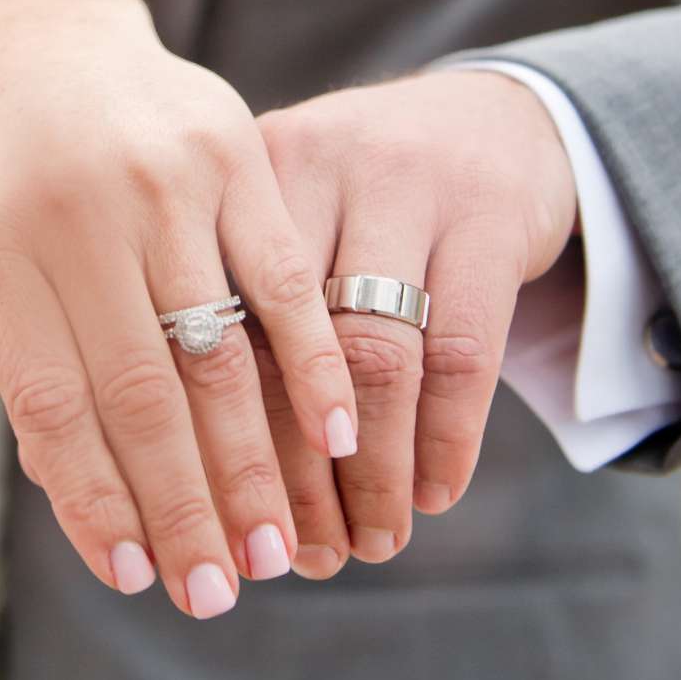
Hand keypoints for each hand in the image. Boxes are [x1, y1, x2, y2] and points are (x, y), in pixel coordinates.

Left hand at [0, 0, 363, 619]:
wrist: (55, 50)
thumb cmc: (22, 196)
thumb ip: (39, 379)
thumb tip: (95, 522)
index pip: (53, 407)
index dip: (97, 502)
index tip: (139, 577)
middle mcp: (75, 211)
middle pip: (141, 392)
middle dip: (185, 507)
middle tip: (218, 592)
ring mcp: (159, 177)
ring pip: (219, 349)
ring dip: (254, 463)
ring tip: (276, 546)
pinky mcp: (236, 152)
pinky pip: (288, 278)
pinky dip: (315, 366)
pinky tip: (342, 437)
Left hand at [255, 71, 578, 566]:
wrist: (492, 120)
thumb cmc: (358, 205)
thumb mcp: (287, 224)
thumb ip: (239, 315)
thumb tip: (189, 487)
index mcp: (243, 177)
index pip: (217, 330)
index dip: (218, 444)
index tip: (224, 530)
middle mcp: (317, 168)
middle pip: (291, 350)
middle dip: (296, 474)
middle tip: (303, 560)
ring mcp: (407, 187)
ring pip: (376, 359)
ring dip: (374, 471)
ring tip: (374, 544)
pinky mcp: (488, 216)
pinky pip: (461, 351)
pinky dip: (446, 438)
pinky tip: (434, 495)